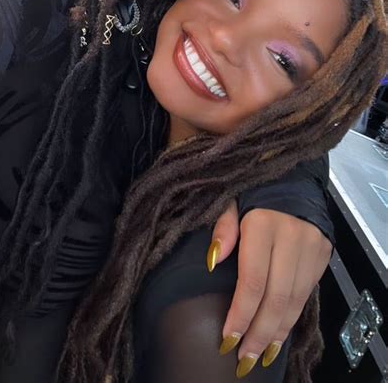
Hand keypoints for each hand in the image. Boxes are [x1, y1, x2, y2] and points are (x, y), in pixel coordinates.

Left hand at [207, 203, 331, 375]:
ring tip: (260, 354)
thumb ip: (221, 228)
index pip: (253, 280)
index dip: (241, 313)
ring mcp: (312, 246)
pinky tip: (278, 333)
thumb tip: (213, 260)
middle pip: (277, 298)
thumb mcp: (229, 200)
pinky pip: (307, 294)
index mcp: (263, 223)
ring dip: (277, 332)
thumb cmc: (251, 191)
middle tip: (244, 358)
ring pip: (295, 301)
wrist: (292, 177)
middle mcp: (292, 237)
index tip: (227, 338)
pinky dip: (291, 317)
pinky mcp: (323, 254)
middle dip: (259, 332)